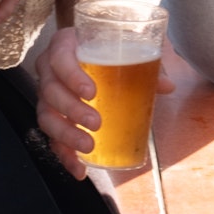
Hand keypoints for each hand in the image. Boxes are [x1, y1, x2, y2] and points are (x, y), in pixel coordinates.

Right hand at [34, 27, 175, 177]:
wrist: (97, 48)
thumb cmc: (109, 44)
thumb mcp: (129, 46)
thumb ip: (147, 62)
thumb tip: (167, 85)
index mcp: (64, 44)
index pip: (59, 58)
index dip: (71, 76)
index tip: (91, 93)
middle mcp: (49, 68)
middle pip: (50, 90)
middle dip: (72, 110)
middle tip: (96, 123)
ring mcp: (48, 93)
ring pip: (46, 115)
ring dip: (65, 134)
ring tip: (88, 146)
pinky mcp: (53, 115)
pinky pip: (51, 136)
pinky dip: (64, 155)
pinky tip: (80, 169)